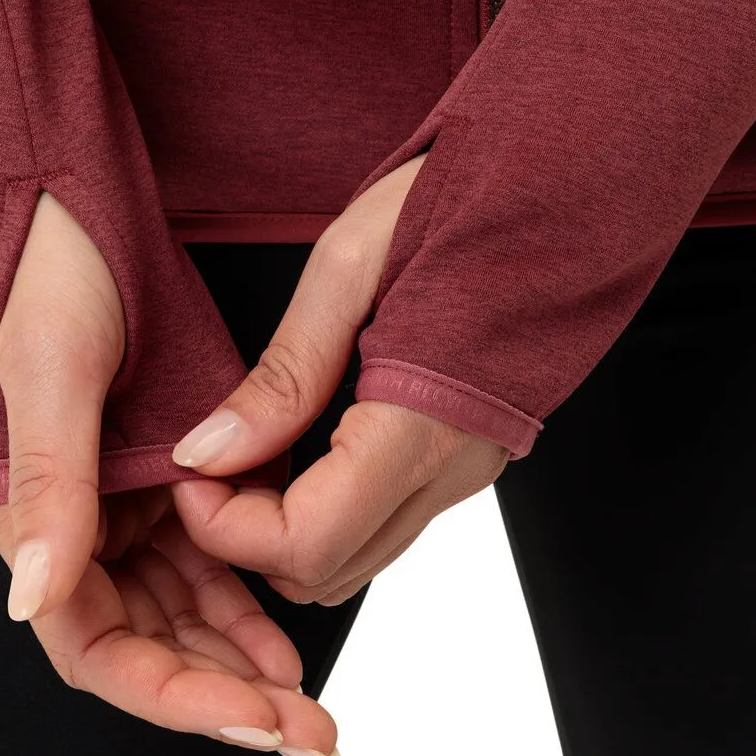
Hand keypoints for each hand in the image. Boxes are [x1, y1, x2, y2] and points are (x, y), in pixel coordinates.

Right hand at [0, 191, 339, 755]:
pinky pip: (209, 566)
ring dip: (240, 667)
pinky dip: (246, 608)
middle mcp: (76, 529)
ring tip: (309, 707)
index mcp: (32, 521)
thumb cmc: (51, 281)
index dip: (174, 696)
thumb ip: (49, 488)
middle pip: (148, 649)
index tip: (252, 723)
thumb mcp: (53, 376)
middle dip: (222, 701)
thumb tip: (32, 605)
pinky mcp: (165, 480)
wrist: (77, 209)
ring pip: (184, 618)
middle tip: (308, 738)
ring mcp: (123, 509)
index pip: (98, 646)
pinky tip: (287, 641)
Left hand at [168, 158, 510, 605]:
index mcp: (423, 424)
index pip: (307, 542)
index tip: (191, 467)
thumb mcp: (349, 264)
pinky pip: (383, 521)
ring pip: (354, 559)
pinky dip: (323, 509)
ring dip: (282, 528)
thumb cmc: (467, 198)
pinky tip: (295, 444)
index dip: (226, 527)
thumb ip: (283, 374)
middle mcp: (455, 468)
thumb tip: (209, 451)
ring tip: (248, 449)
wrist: (563, 183)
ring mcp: (468, 468)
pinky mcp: (468, 455)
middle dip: (245, 536)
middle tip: (210, 459)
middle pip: (325, 572)